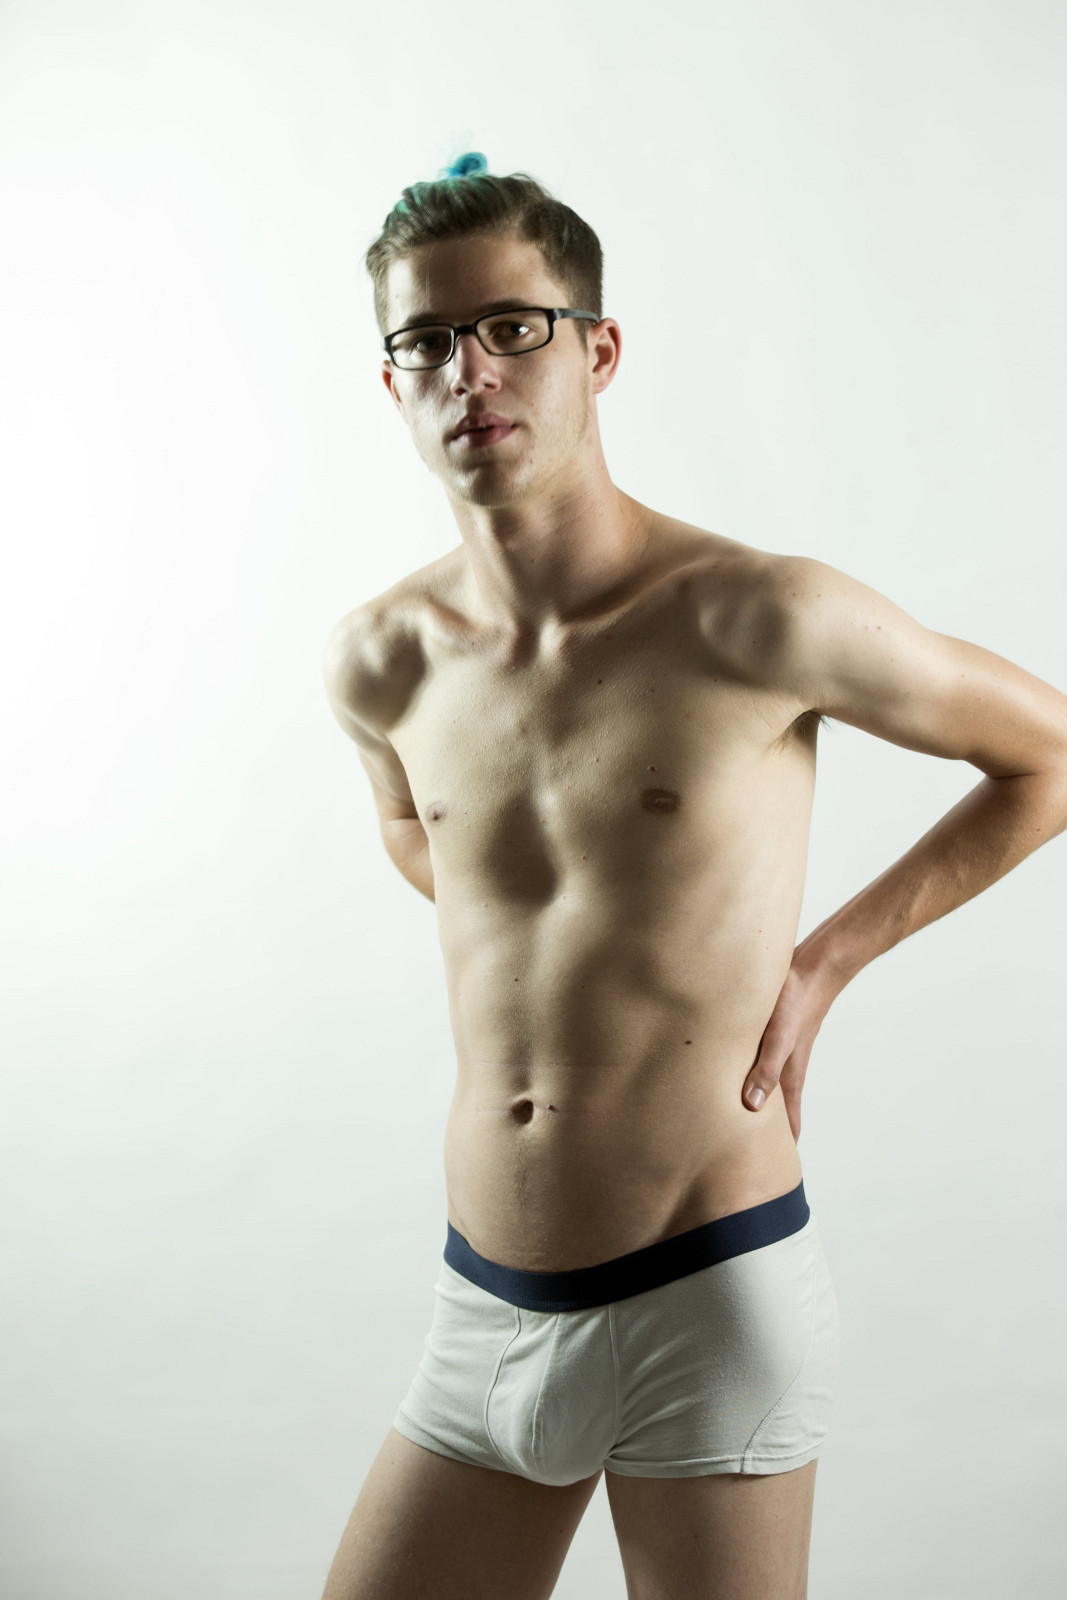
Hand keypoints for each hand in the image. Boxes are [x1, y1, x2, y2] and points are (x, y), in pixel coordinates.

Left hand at [741, 955, 838, 1142]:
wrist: (814, 967)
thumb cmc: (796, 1000)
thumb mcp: (778, 1036)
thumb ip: (765, 1069)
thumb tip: (752, 1107)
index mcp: (788, 1077)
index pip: (787, 1124)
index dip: (781, 1149)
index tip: (774, 1176)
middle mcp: (784, 1069)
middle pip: (775, 1111)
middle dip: (764, 1135)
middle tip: (750, 1158)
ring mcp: (778, 1052)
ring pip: (766, 1089)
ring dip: (755, 1107)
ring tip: (739, 1125)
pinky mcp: (770, 1035)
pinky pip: (759, 1066)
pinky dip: (749, 1079)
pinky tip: (735, 1074)